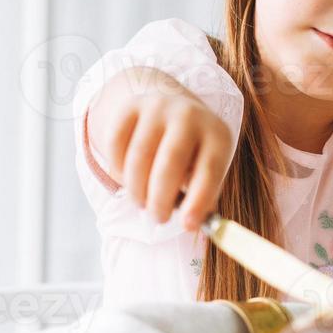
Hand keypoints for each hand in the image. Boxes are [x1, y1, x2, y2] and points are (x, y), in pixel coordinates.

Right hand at [88, 67, 235, 230]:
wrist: (173, 109)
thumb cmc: (193, 154)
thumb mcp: (207, 171)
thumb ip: (202, 198)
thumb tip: (191, 224)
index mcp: (217, 134)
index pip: (209, 169)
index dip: (198, 200)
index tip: (187, 225)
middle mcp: (190, 115)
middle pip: (170, 161)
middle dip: (160, 198)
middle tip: (158, 218)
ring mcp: (158, 107)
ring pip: (138, 157)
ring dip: (137, 189)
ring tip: (142, 203)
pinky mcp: (131, 107)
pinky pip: (116, 144)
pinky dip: (117, 170)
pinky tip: (128, 180)